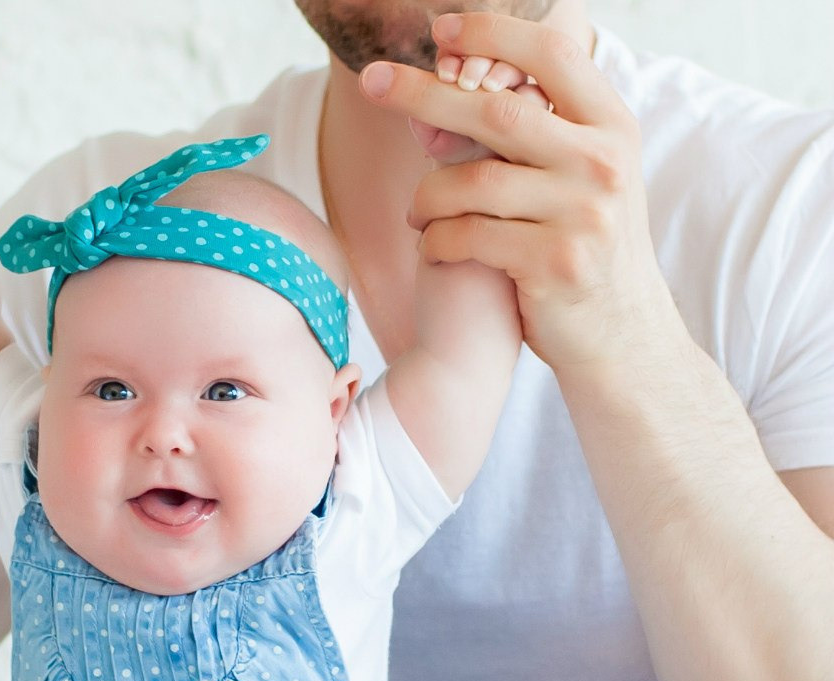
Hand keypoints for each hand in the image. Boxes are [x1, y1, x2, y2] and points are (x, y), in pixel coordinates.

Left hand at [361, 13, 676, 372]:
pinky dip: (438, 241)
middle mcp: (604, 162)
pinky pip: (468, 235)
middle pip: (496, 110)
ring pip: (471, 181)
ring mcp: (583, 212)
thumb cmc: (581, 245)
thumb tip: (439, 94)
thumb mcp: (579, 176)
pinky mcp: (555, 262)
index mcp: (612, 126)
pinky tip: (435, 248)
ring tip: (416, 215)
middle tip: (373, 81)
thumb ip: (530, 134)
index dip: (495, 33)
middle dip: (425, 94)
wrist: (620, 335)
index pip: (554, 53)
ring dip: (426, 198)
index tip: (440, 30)